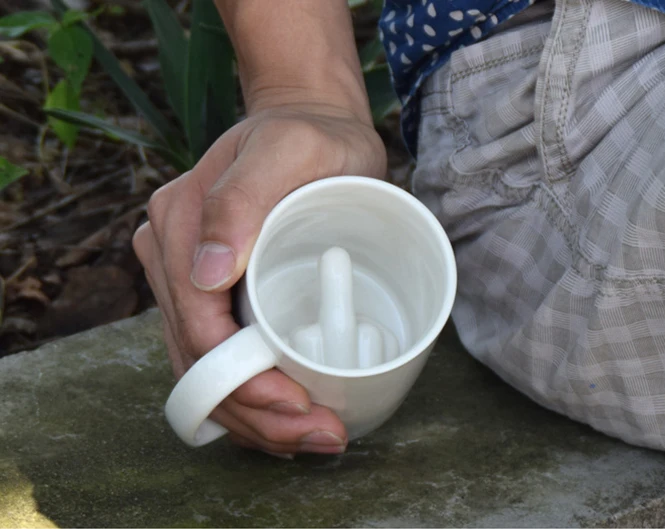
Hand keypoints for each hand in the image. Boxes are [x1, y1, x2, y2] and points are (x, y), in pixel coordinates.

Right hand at [133, 101, 386, 456]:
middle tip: (320, 437)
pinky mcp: (211, 292)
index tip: (298, 405)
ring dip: (251, 416)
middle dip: (254, 412)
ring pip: (202, 369)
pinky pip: (216, 356)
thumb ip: (243, 200)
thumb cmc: (311, 137)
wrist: (311, 124)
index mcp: (180, 225)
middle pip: (197, 359)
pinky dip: (246, 395)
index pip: (198, 326)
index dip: (242, 379)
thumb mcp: (290, 150)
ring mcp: (187, 277)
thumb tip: (206, 275)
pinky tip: (283, 419)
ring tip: (311, 437)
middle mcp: (171, 255)